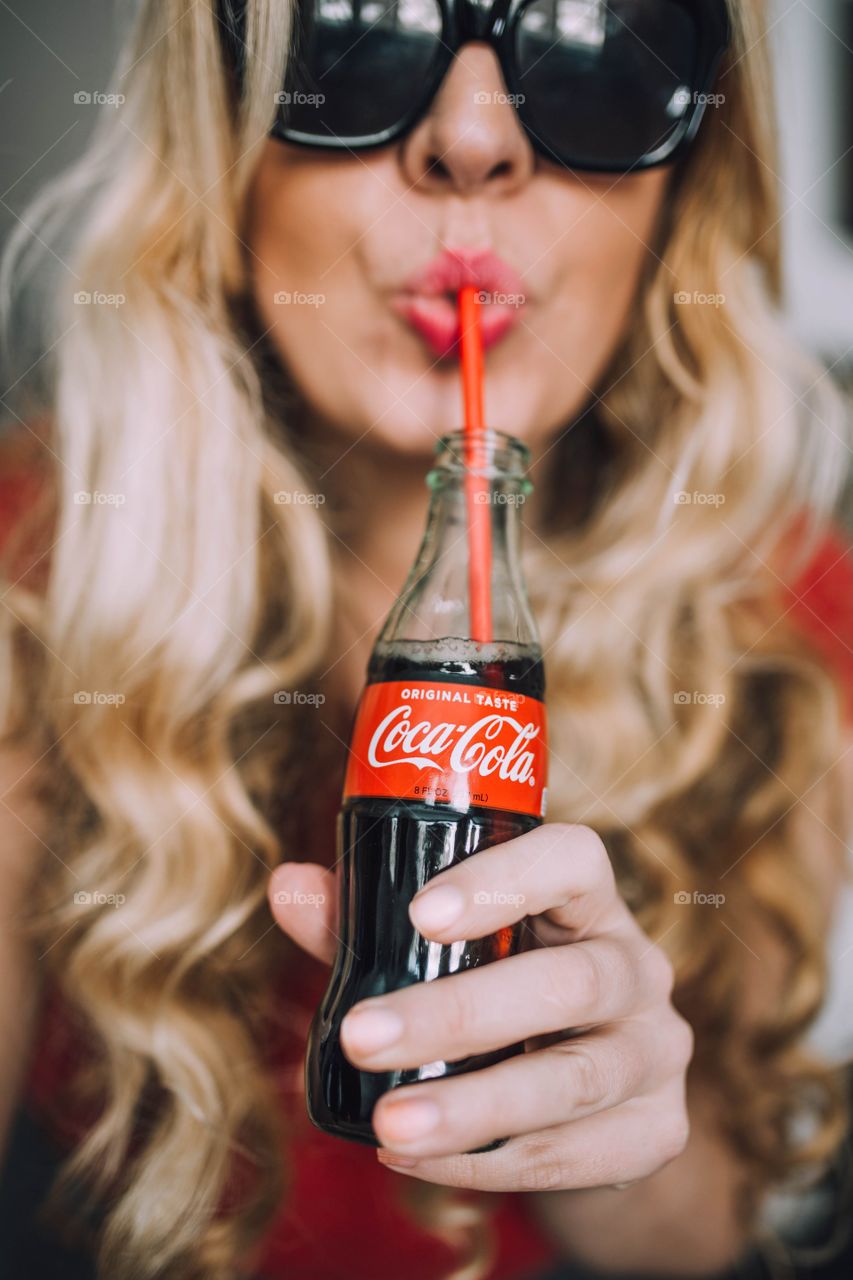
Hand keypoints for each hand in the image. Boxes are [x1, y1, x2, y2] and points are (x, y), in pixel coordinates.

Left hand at [268, 823, 692, 1190]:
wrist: (588, 1097)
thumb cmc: (502, 990)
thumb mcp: (445, 951)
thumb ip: (371, 921)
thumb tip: (288, 886)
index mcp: (587, 901)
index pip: (574, 860)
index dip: (504, 879)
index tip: (421, 914)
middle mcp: (636, 967)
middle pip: (569, 982)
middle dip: (458, 1015)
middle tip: (362, 1040)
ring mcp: (656, 1051)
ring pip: (572, 1079)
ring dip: (472, 1106)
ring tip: (386, 1124)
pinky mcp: (657, 1129)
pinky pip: (573, 1153)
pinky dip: (489, 1162)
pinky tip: (418, 1160)